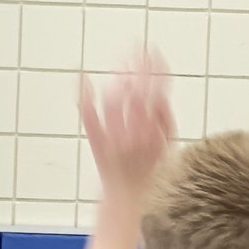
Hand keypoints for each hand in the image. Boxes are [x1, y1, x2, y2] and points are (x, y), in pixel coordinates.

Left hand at [78, 48, 176, 206]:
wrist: (128, 202)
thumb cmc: (149, 176)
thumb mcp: (166, 148)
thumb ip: (164, 119)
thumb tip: (159, 93)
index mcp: (154, 134)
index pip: (156, 94)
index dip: (154, 71)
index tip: (154, 51)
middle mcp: (134, 134)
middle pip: (135, 93)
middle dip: (137, 67)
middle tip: (138, 45)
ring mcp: (115, 138)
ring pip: (115, 101)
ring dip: (118, 77)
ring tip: (121, 59)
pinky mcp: (97, 142)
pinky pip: (90, 117)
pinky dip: (84, 96)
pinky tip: (82, 77)